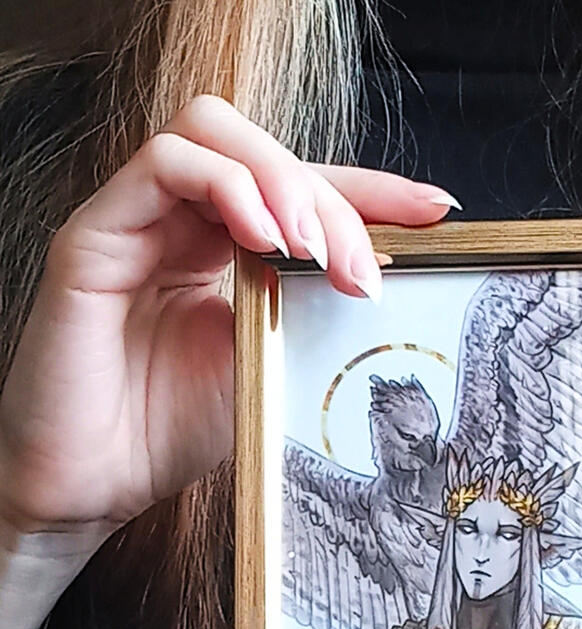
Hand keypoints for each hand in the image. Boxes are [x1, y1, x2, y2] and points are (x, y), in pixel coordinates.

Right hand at [0, 94, 457, 551]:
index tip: (435, 211)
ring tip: (316, 253)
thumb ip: (306, 315)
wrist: (93, 488)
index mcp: (223, 250)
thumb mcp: (266, 368)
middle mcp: (180, 224)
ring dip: (284, 183)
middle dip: (332, 201)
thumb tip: (377, 284)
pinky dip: (227, 189)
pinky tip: (266, 241)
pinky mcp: (95, 234)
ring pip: (216, 136)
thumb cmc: (170, 434)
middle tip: (361, 271)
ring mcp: (137, 221)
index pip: (303, 192)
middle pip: (267, 155)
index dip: (372, 191)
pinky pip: (164, 166)